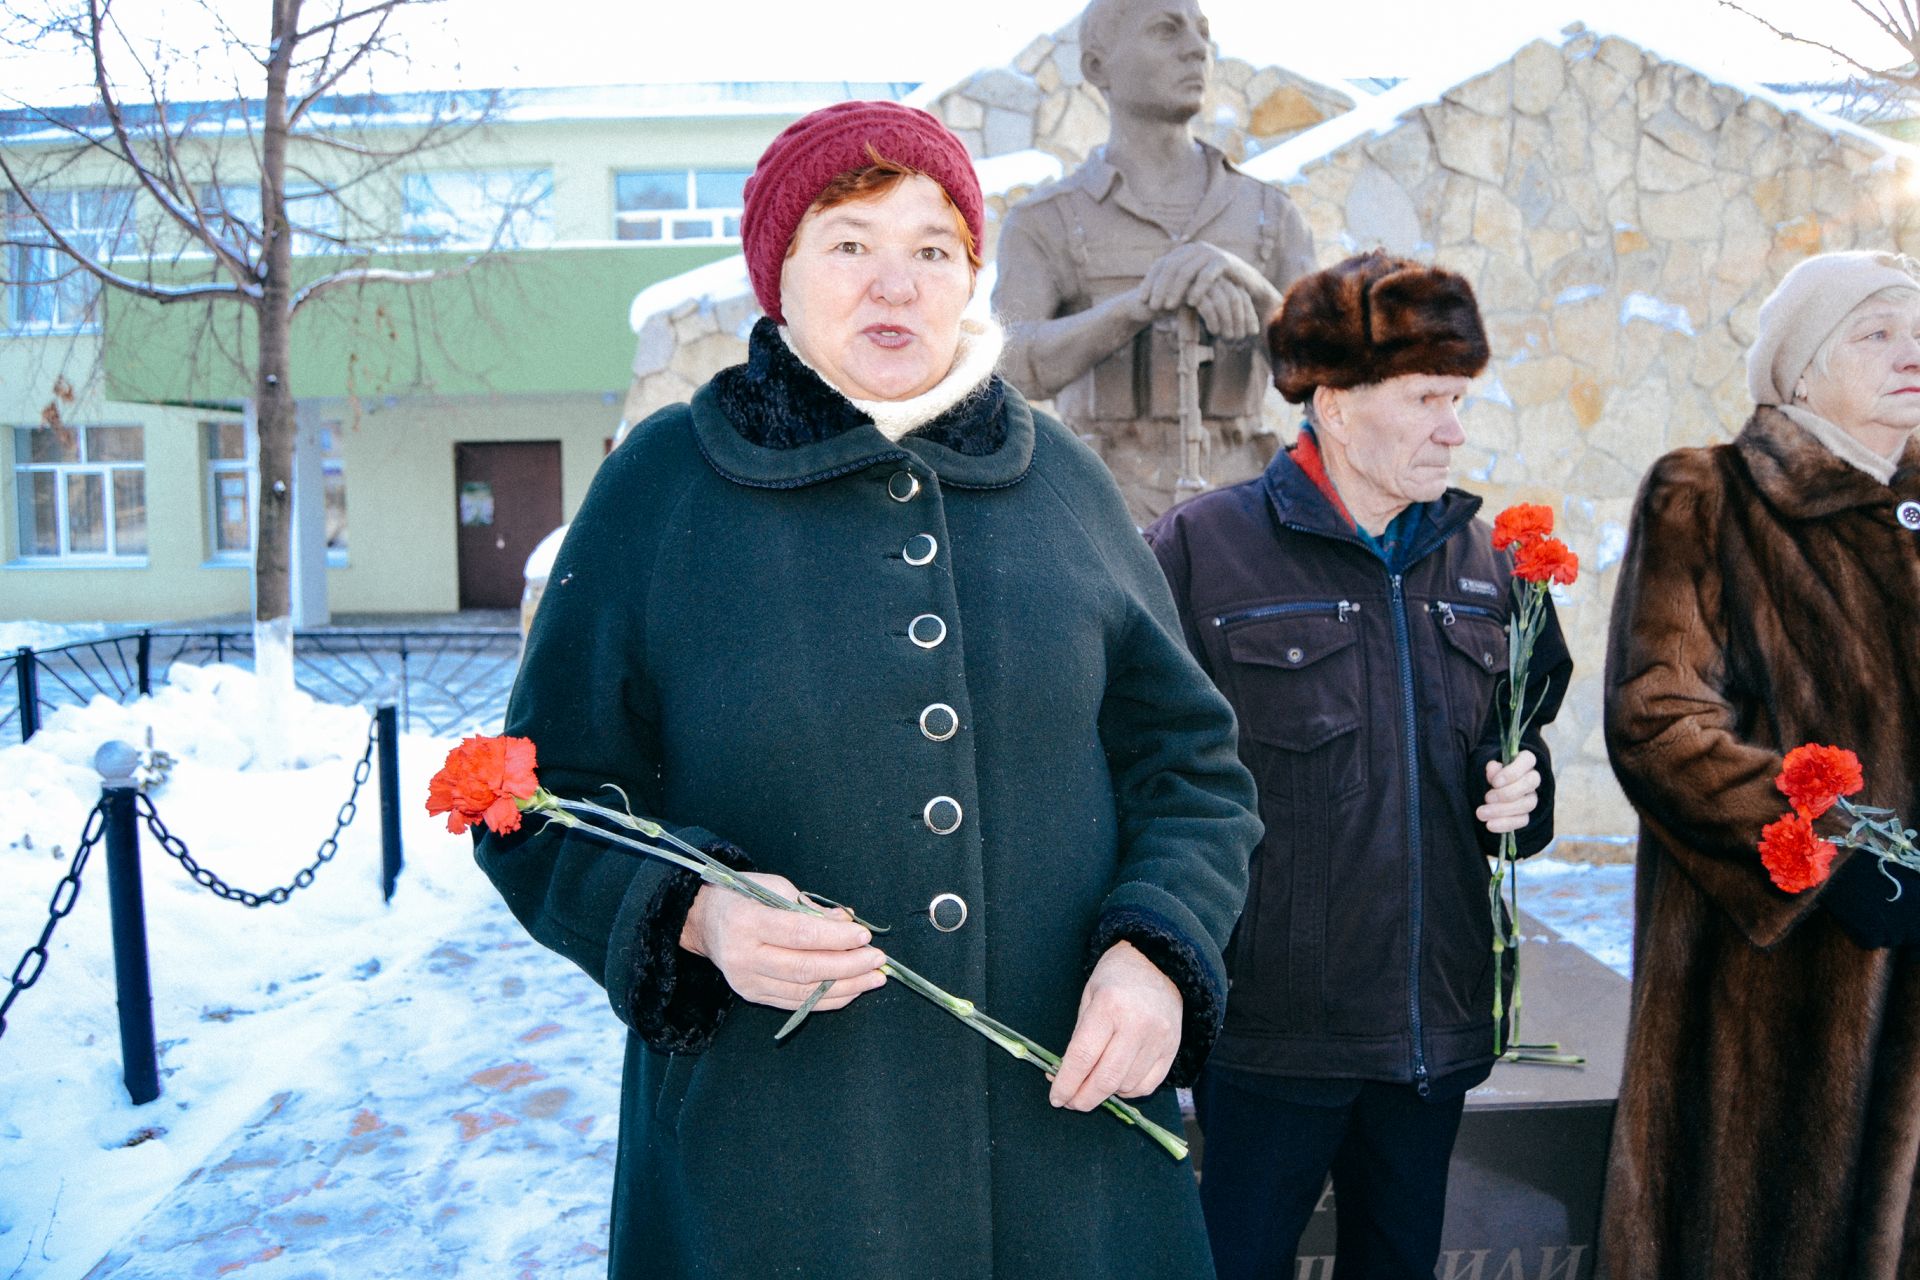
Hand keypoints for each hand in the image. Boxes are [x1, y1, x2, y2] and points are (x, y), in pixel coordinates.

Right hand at [680, 873, 886, 1010]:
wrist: (705, 921)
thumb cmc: (743, 896)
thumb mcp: (775, 887)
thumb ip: (810, 908)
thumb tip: (848, 923)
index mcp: (746, 921)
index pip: (799, 934)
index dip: (835, 938)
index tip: (864, 936)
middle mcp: (743, 956)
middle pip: (804, 968)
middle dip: (848, 966)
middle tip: (877, 960)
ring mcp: (747, 981)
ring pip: (803, 991)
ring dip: (845, 986)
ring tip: (873, 978)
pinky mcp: (753, 995)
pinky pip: (796, 1003)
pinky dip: (827, 998)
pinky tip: (851, 989)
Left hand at [1048, 941, 1181, 1111]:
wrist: (1157, 963)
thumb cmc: (1114, 979)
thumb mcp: (1089, 998)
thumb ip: (1078, 1038)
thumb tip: (1062, 1078)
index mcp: (1109, 1006)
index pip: (1083, 1057)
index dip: (1066, 1083)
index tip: (1056, 1097)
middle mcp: (1137, 1024)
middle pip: (1106, 1079)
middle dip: (1083, 1099)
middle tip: (1070, 1102)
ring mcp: (1159, 1038)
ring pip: (1126, 1086)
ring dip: (1105, 1094)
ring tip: (1093, 1084)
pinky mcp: (1173, 1048)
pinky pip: (1148, 1085)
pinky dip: (1128, 1091)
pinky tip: (1117, 1083)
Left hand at [1137, 242, 1274, 333]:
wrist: (1246, 283)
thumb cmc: (1214, 286)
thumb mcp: (1190, 284)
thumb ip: (1172, 284)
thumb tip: (1146, 293)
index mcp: (1183, 251)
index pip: (1160, 265)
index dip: (1150, 282)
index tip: (1142, 300)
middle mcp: (1194, 249)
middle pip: (1170, 267)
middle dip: (1160, 288)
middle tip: (1153, 306)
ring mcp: (1209, 253)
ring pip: (1186, 271)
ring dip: (1175, 291)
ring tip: (1168, 307)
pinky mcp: (1224, 261)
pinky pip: (1207, 275)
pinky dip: (1197, 289)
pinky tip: (1190, 302)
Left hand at [1479, 749, 1540, 834]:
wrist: (1488, 791)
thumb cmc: (1491, 776)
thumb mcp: (1489, 769)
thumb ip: (1492, 768)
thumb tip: (1493, 768)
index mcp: (1524, 762)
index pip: (1528, 759)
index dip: (1512, 772)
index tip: (1494, 782)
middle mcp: (1532, 779)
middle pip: (1530, 783)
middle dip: (1507, 793)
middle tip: (1487, 798)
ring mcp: (1531, 797)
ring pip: (1527, 804)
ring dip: (1502, 810)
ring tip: (1482, 813)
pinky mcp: (1526, 814)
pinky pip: (1522, 820)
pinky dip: (1505, 824)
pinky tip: (1490, 825)